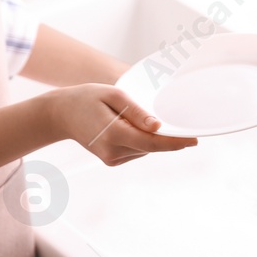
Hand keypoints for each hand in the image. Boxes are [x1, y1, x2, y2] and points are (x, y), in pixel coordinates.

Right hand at [45, 84, 197, 166]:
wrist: (61, 114)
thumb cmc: (87, 98)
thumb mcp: (113, 95)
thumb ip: (136, 112)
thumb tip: (158, 126)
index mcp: (114, 134)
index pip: (152, 143)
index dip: (176, 143)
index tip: (195, 140)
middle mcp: (113, 151)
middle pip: (151, 146)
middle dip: (165, 136)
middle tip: (168, 118)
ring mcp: (111, 159)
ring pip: (145, 149)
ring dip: (149, 136)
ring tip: (128, 116)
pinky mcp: (112, 161)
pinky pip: (137, 150)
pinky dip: (140, 140)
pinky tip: (126, 126)